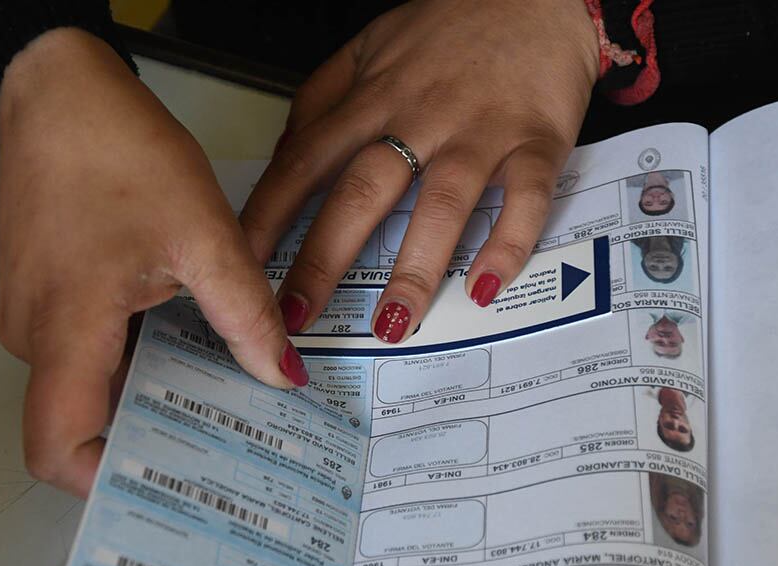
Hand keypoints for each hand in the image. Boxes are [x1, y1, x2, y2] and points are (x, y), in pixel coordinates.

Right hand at [0, 29, 306, 496]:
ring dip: (147, 399)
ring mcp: (38, 316)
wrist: (59, 92)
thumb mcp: (202, 235)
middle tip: (221, 454)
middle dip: (149, 445)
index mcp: (66, 329)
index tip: (165, 489)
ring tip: (217, 401)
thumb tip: (280, 375)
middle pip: (81, 424)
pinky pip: (88, 352)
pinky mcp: (50, 296)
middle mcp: (38, 335)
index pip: (56, 447)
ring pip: (88, 387)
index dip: (102, 483)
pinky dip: (134, 362)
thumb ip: (244, 315)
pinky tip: (188, 348)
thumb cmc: (114, 149)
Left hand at [240, 0, 598, 341]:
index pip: (306, 161)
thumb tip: (286, 155)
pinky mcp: (537, 141)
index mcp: (373, 97)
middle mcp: (420, 117)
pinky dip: (508, 245)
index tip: (241, 262)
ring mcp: (479, 132)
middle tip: (296, 314)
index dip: (269, 214)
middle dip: (323, 259)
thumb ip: (324, 100)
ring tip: (391, 324)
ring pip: (442, 205)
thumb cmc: (451, 26)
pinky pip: (524, 199)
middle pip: (362, 192)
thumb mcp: (370, 47)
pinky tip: (485, 289)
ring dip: (414, 269)